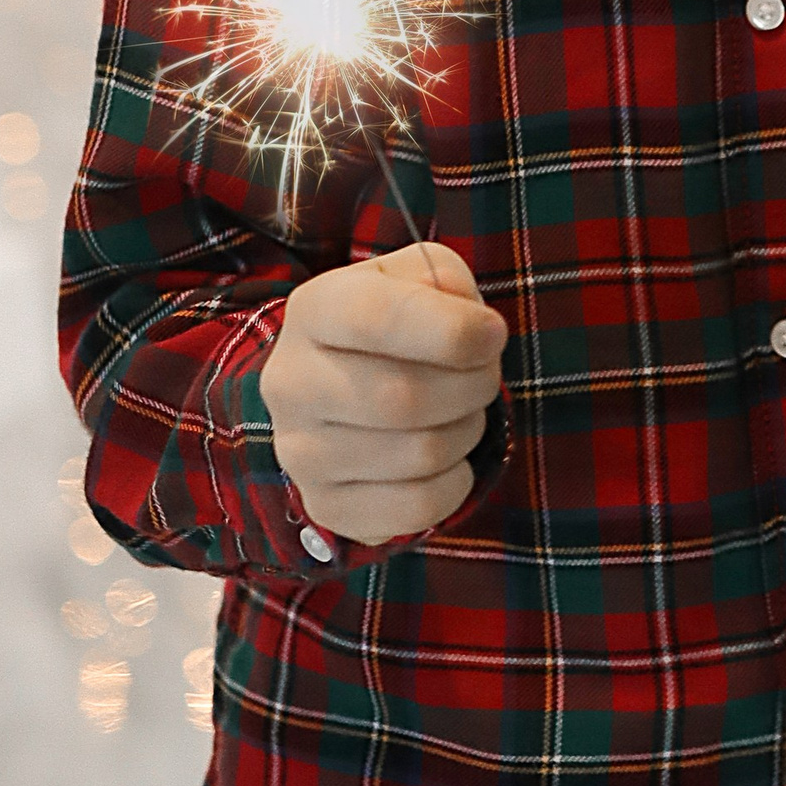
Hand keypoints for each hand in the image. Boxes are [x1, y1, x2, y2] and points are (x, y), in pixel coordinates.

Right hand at [259, 242, 506, 549]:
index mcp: (314, 310)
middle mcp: (292, 382)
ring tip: (459, 411)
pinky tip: (445, 459)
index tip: (493, 334)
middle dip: (472, 386)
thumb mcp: (421, 278)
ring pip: (420, 454)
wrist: (348, 382)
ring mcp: (300, 451)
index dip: (453, 331)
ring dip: (467, 431)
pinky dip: (456, 483)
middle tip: (484, 375)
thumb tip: (472, 327)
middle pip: (403, 398)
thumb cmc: (399, 325)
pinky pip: (419, 506)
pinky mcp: (325, 503)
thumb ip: (446, 281)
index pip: (377, 318)